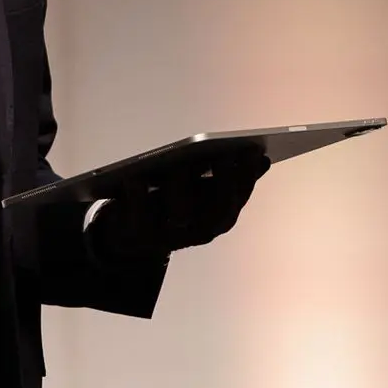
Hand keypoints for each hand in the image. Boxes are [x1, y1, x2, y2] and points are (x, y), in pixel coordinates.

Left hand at [88, 147, 269, 265]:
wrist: (127, 235)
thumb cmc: (167, 203)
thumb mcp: (197, 189)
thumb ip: (223, 176)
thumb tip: (260, 158)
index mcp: (216, 220)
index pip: (238, 198)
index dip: (247, 176)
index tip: (253, 150)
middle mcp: (199, 233)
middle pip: (218, 210)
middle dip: (224, 180)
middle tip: (221, 152)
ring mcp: (171, 238)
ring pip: (181, 214)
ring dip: (181, 186)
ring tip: (179, 160)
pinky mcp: (140, 237)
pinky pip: (139, 218)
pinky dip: (137, 196)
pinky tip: (134, 175)